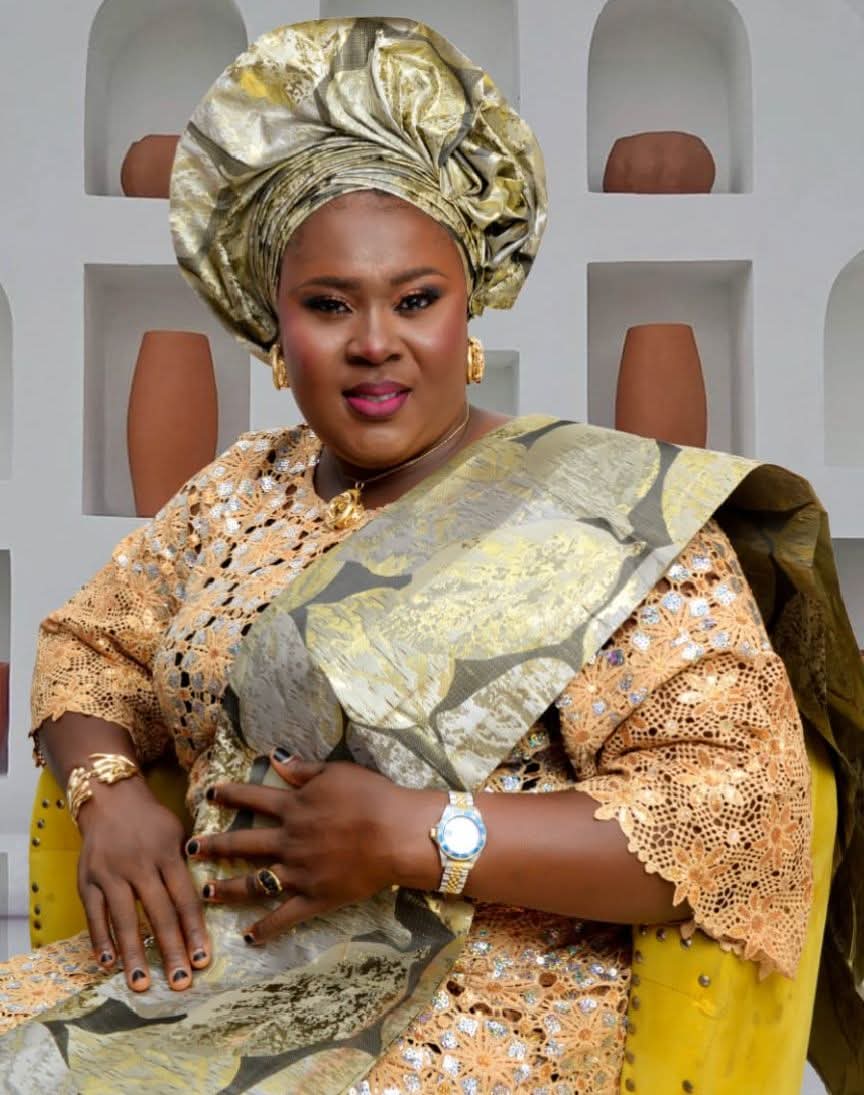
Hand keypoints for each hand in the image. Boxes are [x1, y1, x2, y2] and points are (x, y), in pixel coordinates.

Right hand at [76, 777, 209, 991]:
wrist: (109, 798)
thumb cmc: (151, 821)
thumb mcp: (177, 833)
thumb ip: (185, 867)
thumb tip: (207, 905)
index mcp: (167, 853)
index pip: (184, 898)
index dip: (194, 931)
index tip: (203, 961)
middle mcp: (139, 864)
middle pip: (158, 913)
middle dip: (170, 950)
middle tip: (180, 982)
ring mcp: (110, 872)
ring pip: (124, 918)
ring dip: (133, 954)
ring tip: (141, 984)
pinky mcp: (86, 879)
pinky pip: (94, 914)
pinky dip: (100, 939)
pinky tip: (107, 963)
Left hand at [186, 753, 442, 943]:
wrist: (396, 833)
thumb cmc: (372, 796)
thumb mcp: (336, 772)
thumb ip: (303, 769)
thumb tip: (275, 757)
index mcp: (294, 807)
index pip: (253, 798)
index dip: (230, 794)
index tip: (209, 794)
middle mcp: (289, 840)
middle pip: (243, 842)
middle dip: (213, 845)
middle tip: (189, 849)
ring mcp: (299, 872)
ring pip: (254, 881)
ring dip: (227, 888)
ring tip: (205, 892)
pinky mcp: (316, 897)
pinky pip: (285, 916)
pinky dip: (267, 928)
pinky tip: (250, 937)